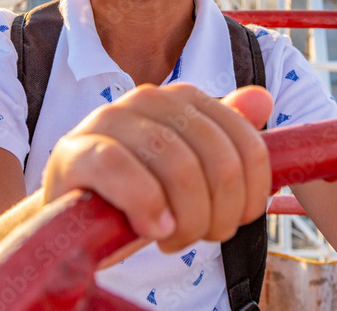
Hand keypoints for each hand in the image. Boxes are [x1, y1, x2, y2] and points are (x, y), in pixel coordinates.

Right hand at [42, 84, 271, 253]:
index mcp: (182, 98)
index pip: (244, 139)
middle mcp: (149, 98)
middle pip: (216, 157)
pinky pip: (122, 170)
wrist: (73, 215)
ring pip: (176, 165)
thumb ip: (226, 139)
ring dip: (187, 217)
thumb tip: (262, 99)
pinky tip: (152, 229)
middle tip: (204, 236)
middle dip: (220, 210)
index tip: (242, 218)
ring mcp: (109, 120)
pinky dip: (146, 205)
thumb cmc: (139, 194)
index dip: (252, 188)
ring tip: (174, 238)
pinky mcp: (75, 150)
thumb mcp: (190, 169)